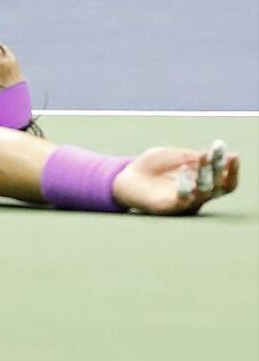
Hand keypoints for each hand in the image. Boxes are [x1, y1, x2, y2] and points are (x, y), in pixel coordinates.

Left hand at [113, 143, 238, 214]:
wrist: (126, 176)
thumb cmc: (153, 166)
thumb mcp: (176, 156)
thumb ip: (195, 157)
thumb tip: (220, 154)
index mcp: (202, 184)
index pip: (226, 182)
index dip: (232, 171)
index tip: (234, 155)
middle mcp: (197, 196)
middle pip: (219, 187)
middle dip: (220, 169)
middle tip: (216, 154)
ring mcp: (184, 203)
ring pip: (204, 194)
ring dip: (206, 175)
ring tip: (202, 159)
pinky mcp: (168, 207)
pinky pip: (183, 199)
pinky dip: (186, 184)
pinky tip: (183, 169)